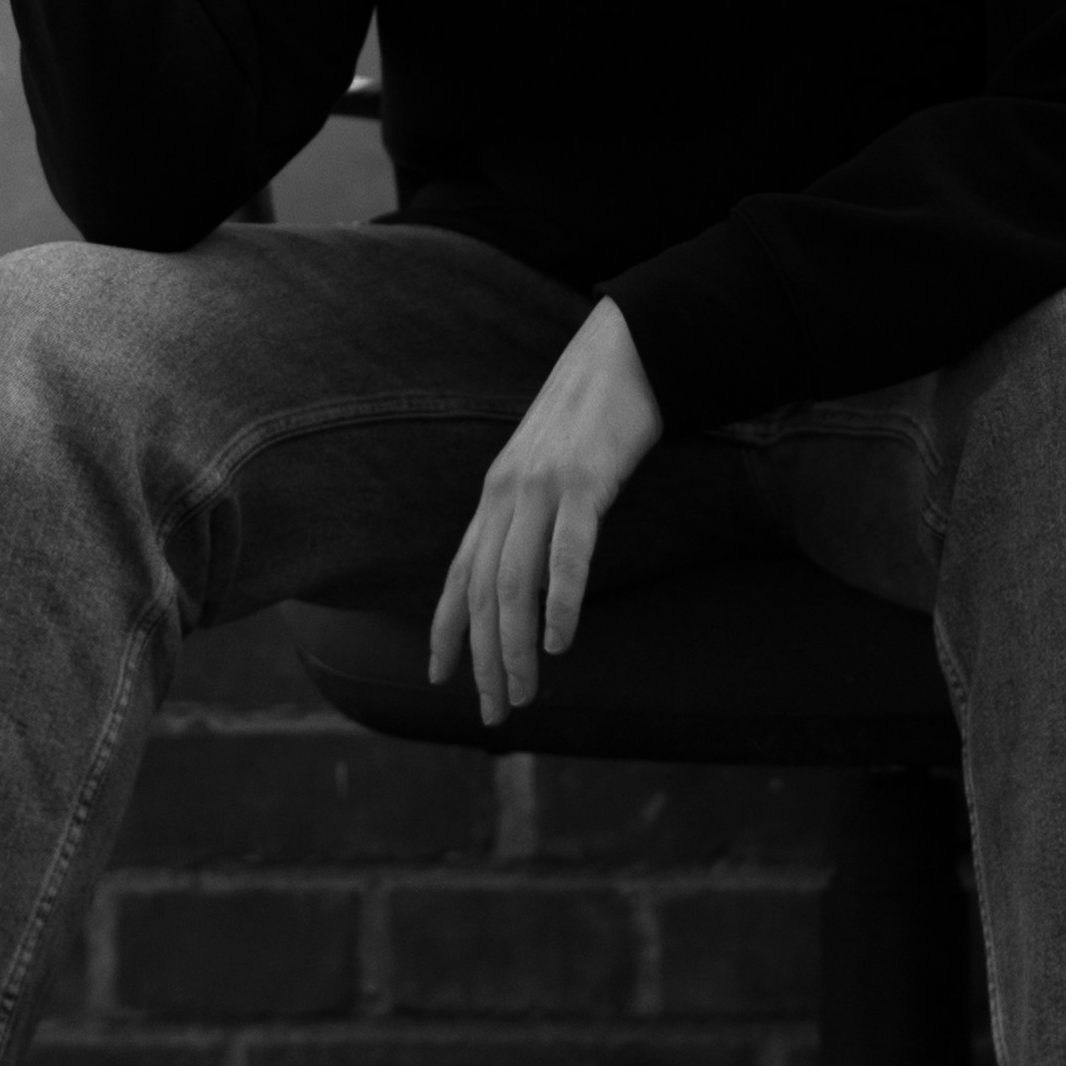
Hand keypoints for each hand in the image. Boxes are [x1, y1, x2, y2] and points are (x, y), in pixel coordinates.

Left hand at [431, 303, 665, 728]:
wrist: (626, 352)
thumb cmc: (594, 415)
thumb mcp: (548, 468)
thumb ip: (532, 515)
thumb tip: (531, 571)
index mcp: (495, 495)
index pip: (458, 575)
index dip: (445, 631)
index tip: (439, 679)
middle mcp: (506, 494)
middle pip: (482, 592)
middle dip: (484, 660)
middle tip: (495, 713)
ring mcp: (542, 487)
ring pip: (515, 583)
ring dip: (515, 647)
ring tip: (525, 694)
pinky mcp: (584, 480)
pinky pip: (567, 551)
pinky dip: (560, 601)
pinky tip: (558, 642)